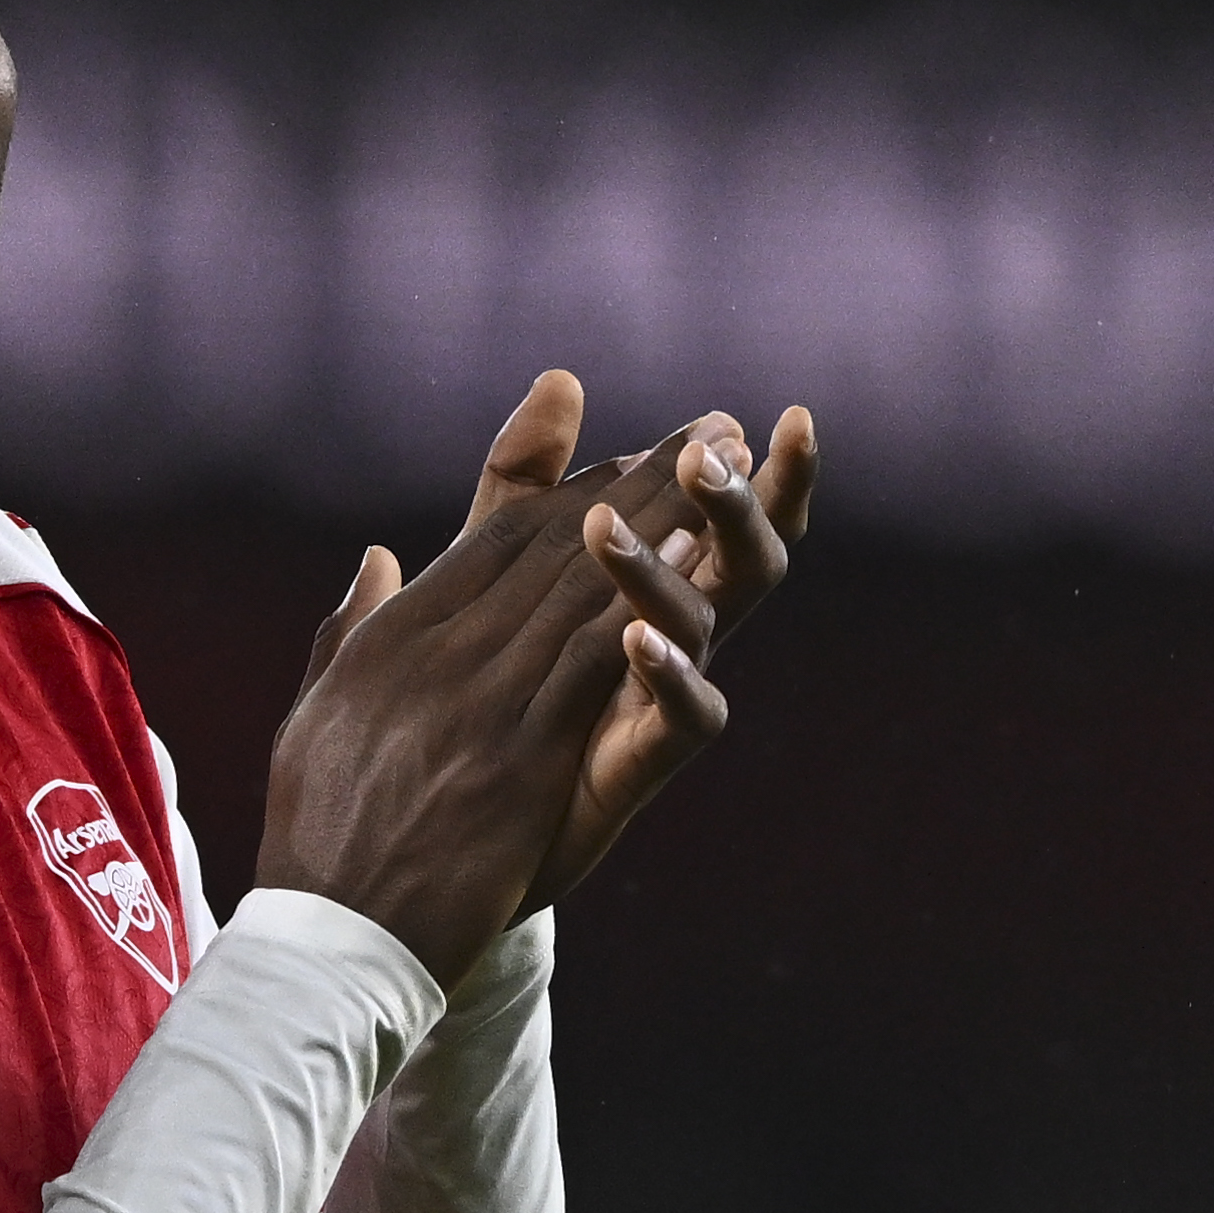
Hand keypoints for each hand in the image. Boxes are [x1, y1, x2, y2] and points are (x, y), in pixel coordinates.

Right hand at [254, 424, 719, 987]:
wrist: (329, 936)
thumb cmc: (318, 838)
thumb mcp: (318, 712)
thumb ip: (352, 629)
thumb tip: (377, 559)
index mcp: (390, 637)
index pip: (492, 541)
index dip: (571, 491)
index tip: (630, 456)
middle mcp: (433, 651)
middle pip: (551, 546)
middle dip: (639, 482)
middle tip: (710, 429)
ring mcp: (476, 701)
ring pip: (581, 587)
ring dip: (662, 522)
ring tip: (724, 470)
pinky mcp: (518, 758)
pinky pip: (593, 664)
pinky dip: (647, 606)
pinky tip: (697, 564)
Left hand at [499, 375, 817, 913]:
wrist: (441, 836)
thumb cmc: (484, 695)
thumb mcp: (494, 573)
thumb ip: (525, 483)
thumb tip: (562, 377)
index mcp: (649, 589)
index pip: (716, 519)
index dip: (758, 473)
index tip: (772, 415)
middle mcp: (672, 639)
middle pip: (741, 562)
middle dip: (741, 504)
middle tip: (715, 449)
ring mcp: (657, 701)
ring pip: (701, 626)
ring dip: (657, 567)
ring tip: (608, 519)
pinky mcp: (636, 766)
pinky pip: (684, 721)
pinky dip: (669, 675)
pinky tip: (636, 637)